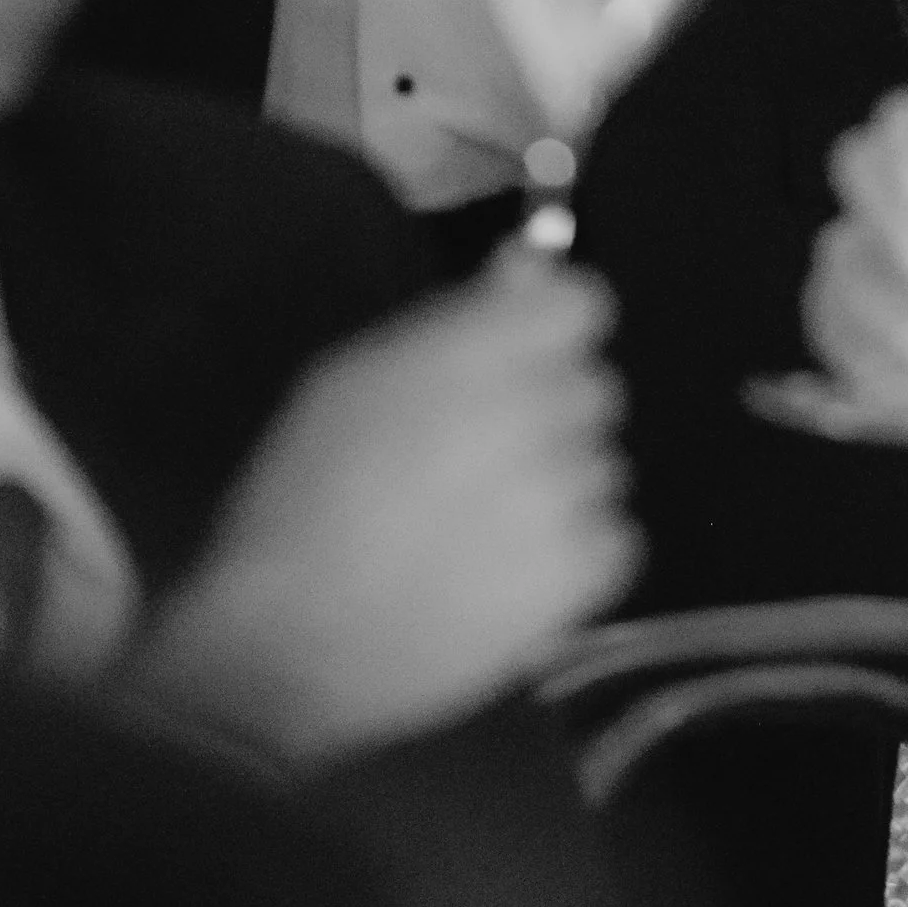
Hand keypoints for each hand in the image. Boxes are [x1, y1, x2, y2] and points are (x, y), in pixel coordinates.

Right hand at [128, 246, 636, 764]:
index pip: (582, 306)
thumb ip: (455, 319)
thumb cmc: (302, 499)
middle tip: (478, 462)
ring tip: (479, 531)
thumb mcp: (354, 381)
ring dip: (558, 488)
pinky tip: (507, 574)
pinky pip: (617, 539)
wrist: (290, 641)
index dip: (554, 329)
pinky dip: (576, 556)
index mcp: (475, 353)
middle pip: (594, 389)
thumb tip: (526, 265)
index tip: (521, 359)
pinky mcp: (581, 575)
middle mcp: (534, 412)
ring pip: (603, 467)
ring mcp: (565, 496)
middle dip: (547, 415)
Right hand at [803, 92, 907, 475]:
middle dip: (890, 216)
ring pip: (839, 254)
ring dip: (892, 311)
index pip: (904, 118)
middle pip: (852, 160)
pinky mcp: (837, 321)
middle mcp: (896, 204)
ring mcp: (861, 261)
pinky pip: (827, 320)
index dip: (906, 142)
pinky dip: (872, 353)